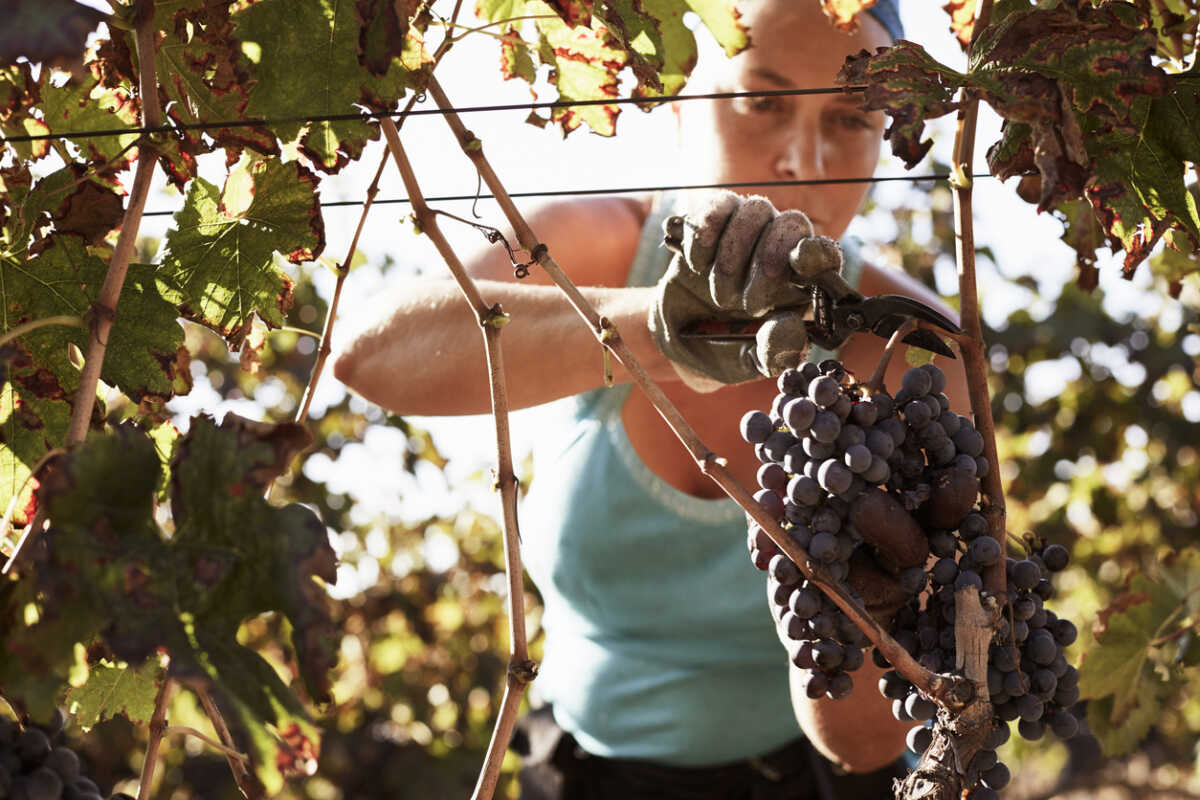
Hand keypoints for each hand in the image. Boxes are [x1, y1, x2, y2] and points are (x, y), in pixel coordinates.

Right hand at [647, 191, 843, 387]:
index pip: (824, 253)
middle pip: (792, 223)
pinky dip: (706, 233)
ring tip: (718, 295)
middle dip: (768, 259)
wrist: (679, 340)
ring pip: (756, 209)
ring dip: (733, 254)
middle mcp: (779, 251)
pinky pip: (718, 206)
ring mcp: (747, 233)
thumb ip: (774, 352)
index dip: (817, 252)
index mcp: (801, 285)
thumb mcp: (750, 363)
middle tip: (748, 305)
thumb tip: (791, 325)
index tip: (802, 262)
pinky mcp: (714, 223)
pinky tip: (697, 263)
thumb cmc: (724, 350)